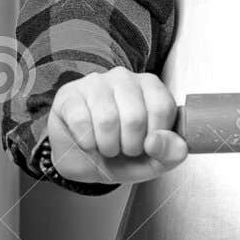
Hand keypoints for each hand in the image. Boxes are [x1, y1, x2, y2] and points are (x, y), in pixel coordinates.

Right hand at [45, 67, 188, 184]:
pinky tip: (87, 141)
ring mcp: (95, 83)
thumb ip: (170, 153)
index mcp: (151, 87)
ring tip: (106, 147)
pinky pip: (81, 121)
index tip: (147, 145)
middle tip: (124, 149)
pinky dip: (86, 142)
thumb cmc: (121, 154)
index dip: (155, 137)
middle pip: (135, 117)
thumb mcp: (153, 161)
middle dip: (130, 146)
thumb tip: (158, 141)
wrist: (83, 162)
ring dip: (107, 146)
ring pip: (107, 119)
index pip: (162, 107)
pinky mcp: (70, 94)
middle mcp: (124, 78)